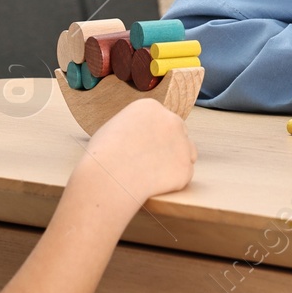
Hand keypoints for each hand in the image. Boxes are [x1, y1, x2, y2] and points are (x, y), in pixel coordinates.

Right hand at [81, 100, 197, 211]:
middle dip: (169, 145)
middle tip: (152, 161)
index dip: (155, 134)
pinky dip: (172, 182)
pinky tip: (154, 184)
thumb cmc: (103, 154)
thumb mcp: (115, 127)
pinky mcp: (186, 169)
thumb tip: (139, 135)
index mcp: (152, 107)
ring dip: (176, 161)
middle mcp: (172, 121)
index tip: (144, 146)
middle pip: (179, 132)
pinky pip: (183, 175)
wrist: (110, 176)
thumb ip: (134, 126)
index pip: (162, 118)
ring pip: (188, 153)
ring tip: (154, 174)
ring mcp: (182, 145)